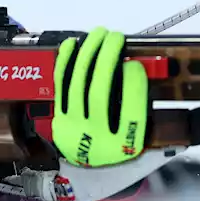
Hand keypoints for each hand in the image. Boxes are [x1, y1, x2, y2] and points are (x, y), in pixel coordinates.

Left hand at [52, 27, 148, 166]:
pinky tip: (73, 44)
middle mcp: (96, 140)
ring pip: (77, 86)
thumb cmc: (118, 143)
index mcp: (123, 146)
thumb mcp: (139, 134)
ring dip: (88, 54)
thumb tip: (138, 68)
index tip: (136, 64)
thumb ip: (141, 106)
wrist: (87, 165)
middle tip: (115, 37)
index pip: (130, 113)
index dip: (134, 84)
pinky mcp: (58, 119)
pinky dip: (65, 62)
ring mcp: (72, 129)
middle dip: (107, 59)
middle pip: (99, 94)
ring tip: (98, 34)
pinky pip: (60, 86)